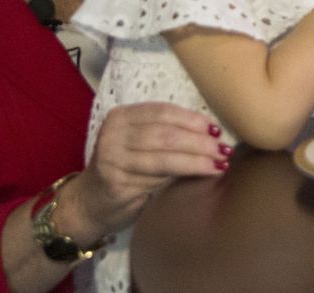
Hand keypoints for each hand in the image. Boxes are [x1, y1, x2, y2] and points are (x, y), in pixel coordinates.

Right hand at [59, 102, 223, 240]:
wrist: (90, 202)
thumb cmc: (126, 169)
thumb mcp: (140, 144)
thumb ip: (167, 134)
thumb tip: (212, 133)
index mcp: (122, 116)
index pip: (163, 112)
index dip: (193, 120)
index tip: (216, 130)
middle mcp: (114, 134)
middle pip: (166, 134)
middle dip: (199, 142)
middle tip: (223, 150)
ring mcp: (112, 159)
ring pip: (164, 157)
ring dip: (196, 161)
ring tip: (219, 164)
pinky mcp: (116, 183)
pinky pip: (157, 179)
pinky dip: (182, 176)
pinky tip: (200, 176)